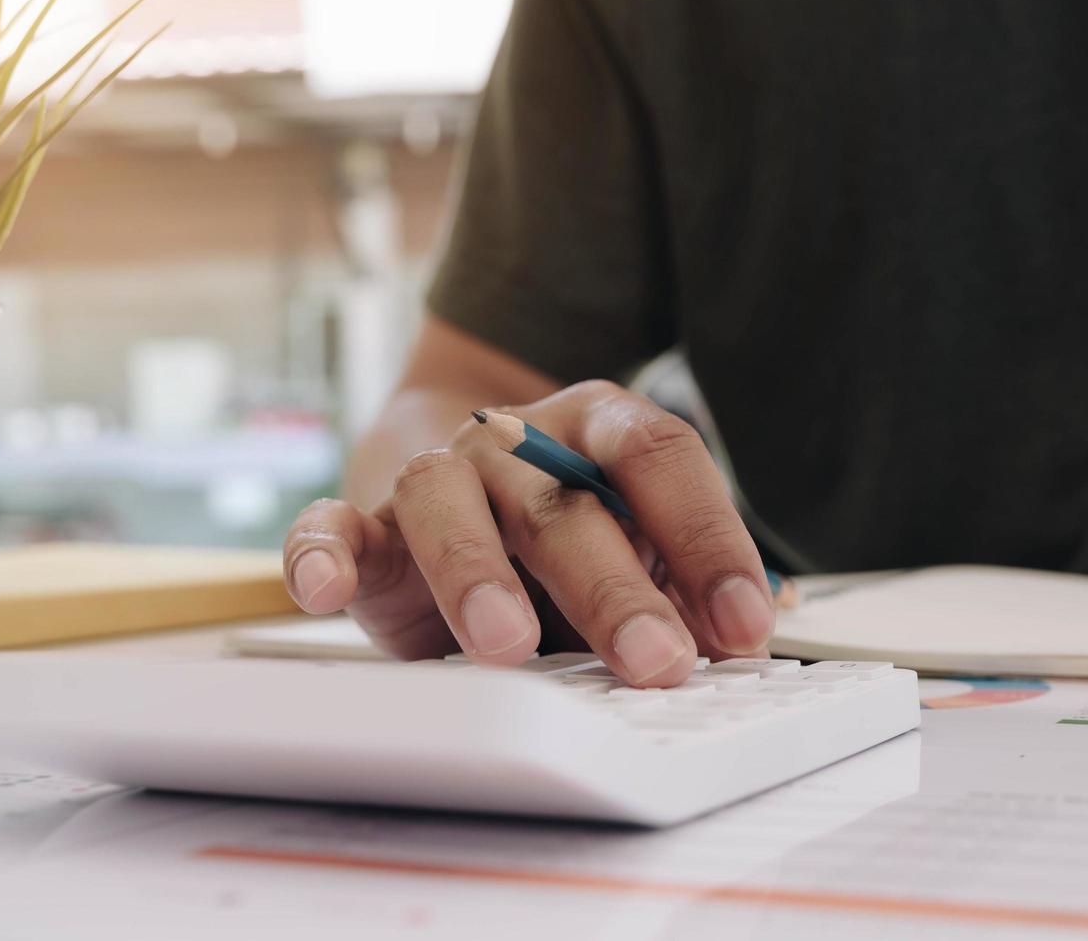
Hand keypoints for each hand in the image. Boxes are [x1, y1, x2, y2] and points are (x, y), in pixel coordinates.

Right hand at [281, 381, 777, 686]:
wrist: (449, 463)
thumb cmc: (561, 520)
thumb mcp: (635, 537)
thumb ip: (686, 574)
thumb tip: (766, 624)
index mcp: (598, 426)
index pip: (662, 460)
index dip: (708, 539)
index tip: (744, 623)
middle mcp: (517, 440)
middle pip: (567, 503)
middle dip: (617, 590)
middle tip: (659, 661)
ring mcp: (437, 474)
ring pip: (450, 508)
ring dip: (479, 576)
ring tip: (509, 645)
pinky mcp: (363, 520)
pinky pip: (330, 528)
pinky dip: (321, 554)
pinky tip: (325, 585)